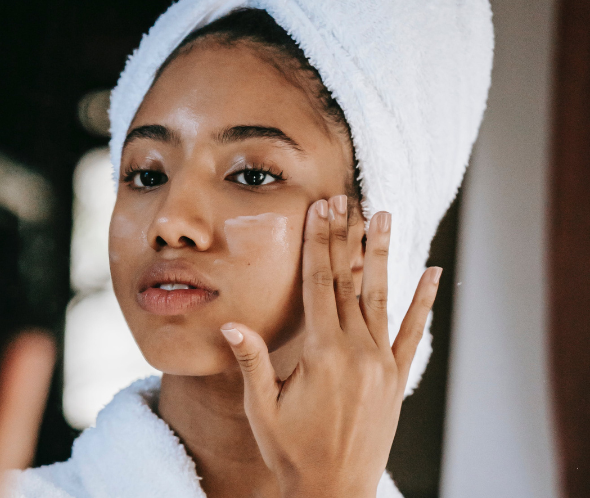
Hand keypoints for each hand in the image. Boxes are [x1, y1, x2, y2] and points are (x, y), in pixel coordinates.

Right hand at [220, 196, 440, 497]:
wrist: (334, 491)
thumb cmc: (291, 452)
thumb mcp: (261, 409)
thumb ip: (252, 363)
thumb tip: (233, 323)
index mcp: (323, 354)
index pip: (320, 285)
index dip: (319, 244)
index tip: (321, 210)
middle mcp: (357, 352)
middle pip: (349, 281)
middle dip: (346, 237)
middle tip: (346, 199)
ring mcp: (382, 364)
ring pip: (381, 297)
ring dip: (382, 255)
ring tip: (385, 216)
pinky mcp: (397, 379)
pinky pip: (412, 333)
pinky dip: (423, 302)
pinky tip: (432, 273)